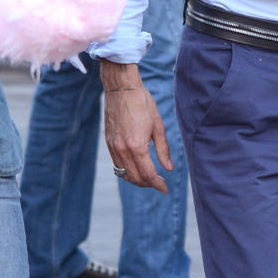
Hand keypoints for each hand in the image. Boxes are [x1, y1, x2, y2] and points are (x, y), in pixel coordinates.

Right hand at [101, 68, 171, 192]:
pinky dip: (126, 171)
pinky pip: (117, 164)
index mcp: (137, 145)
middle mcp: (122, 149)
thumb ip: (163, 149)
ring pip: (124, 174)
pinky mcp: (108, 142)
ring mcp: (113, 147)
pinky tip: (136, 168)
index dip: (157, 184)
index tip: (165, 189)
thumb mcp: (158, 126)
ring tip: (148, 177)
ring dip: (136, 179)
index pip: (148, 174)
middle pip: (135, 177)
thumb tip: (169, 168)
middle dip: (148, 184)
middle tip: (159, 183)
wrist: (121, 88)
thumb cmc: (142, 103)